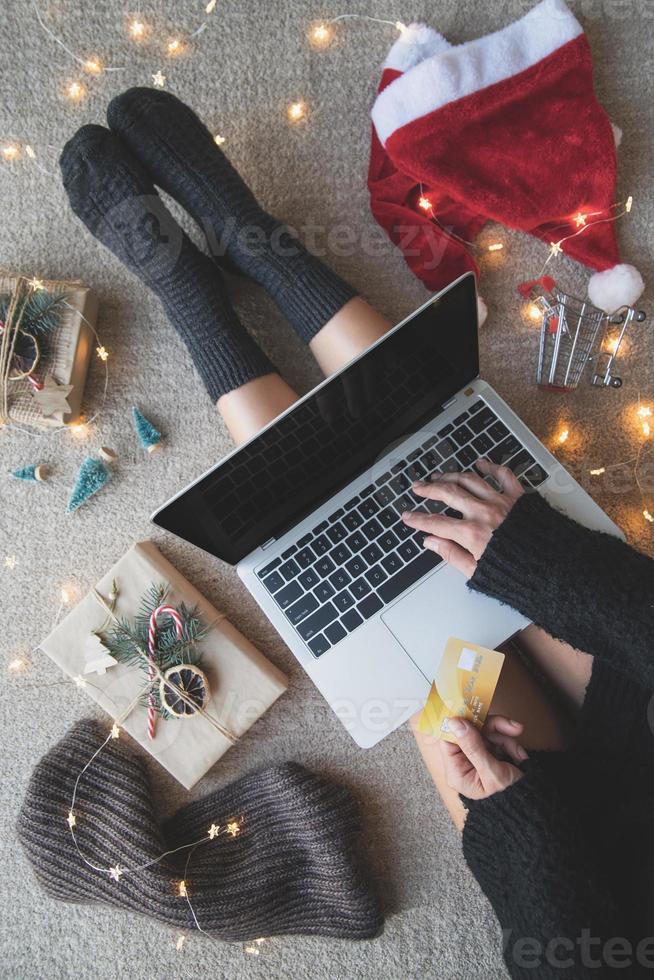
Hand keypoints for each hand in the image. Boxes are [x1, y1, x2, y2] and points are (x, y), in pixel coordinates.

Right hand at [402, 459, 523, 576]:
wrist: (557, 569)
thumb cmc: (521, 575)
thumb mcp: (478, 573)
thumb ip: (452, 555)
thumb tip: (431, 543)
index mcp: (472, 534)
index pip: (435, 523)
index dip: (417, 519)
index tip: (408, 517)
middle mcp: (484, 513)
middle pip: (448, 494)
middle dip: (428, 489)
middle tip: (418, 487)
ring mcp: (501, 502)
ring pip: (470, 480)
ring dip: (452, 475)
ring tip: (440, 476)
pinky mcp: (520, 497)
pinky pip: (503, 475)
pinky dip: (490, 466)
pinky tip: (481, 462)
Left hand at [440, 715, 525, 799]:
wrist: (534, 813)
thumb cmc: (511, 801)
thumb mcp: (492, 773)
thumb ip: (473, 746)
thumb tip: (453, 722)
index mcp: (457, 772)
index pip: (450, 739)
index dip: (460, 722)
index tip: (472, 708)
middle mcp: (464, 764)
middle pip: (470, 732)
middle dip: (492, 728)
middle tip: (511, 727)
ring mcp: (479, 759)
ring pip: (487, 734)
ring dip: (506, 737)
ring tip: (520, 751)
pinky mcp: (492, 757)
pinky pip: (498, 740)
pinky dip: (511, 744)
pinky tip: (520, 756)